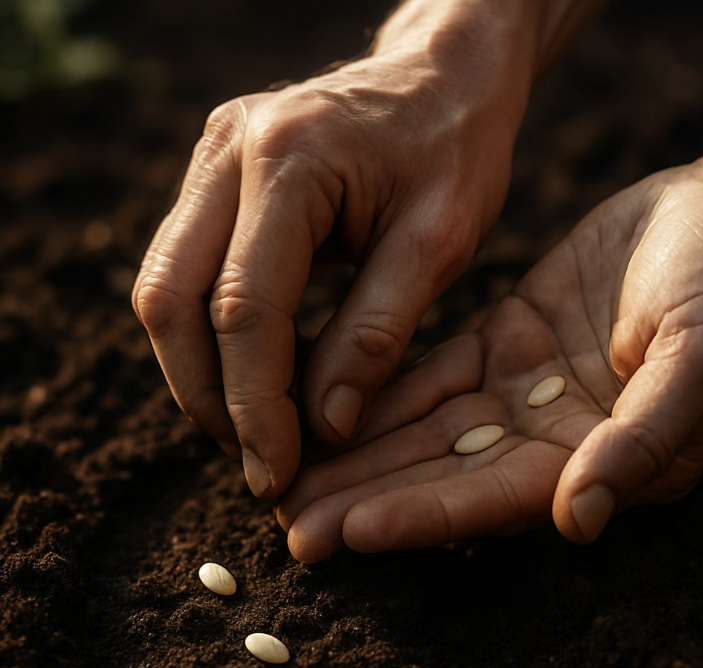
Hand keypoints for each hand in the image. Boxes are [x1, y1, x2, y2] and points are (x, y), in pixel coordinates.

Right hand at [130, 0, 542, 496]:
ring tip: (254, 431)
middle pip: (172, 301)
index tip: (278, 471)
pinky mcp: (213, 183)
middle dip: (209, 397)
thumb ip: (377, 335)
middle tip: (257, 461)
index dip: (256, 404)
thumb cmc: (454, 149)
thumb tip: (324, 429)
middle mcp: (227, 152)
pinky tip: (258, 378)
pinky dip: (212, 339)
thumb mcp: (440, 242)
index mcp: (289, 159)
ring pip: (164, 291)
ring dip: (201, 373)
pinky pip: (185, 274)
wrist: (442, 77)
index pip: (244, 308)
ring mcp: (209, 161)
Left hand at [279, 133, 702, 561]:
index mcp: (604, 459)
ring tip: (291, 483)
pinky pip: (433, 377)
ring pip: (426, 432)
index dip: (420, 516)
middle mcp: (555, 441)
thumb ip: (643, 439)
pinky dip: (382, 395)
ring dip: (360, 458)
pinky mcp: (506, 345)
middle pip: (444, 479)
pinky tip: (328, 411)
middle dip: (368, 504)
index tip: (346, 531)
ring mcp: (526, 394)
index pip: (493, 497)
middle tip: (292, 529)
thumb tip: (579, 520)